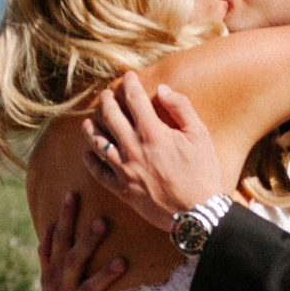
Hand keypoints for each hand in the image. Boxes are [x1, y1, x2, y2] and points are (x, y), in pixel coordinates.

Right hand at [38, 186, 131, 290]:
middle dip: (86, 241)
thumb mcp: (50, 285)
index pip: (57, 242)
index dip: (64, 219)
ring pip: (87, 290)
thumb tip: (50, 229)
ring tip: (121, 262)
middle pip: (72, 261)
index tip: (72, 195)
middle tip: (101, 221)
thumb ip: (49, 258)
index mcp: (54, 277)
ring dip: (104, 276)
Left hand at [83, 75, 223, 232]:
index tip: (128, 76)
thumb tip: (163, 90)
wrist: (196, 214)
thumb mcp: (200, 135)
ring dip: (92, 129)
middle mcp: (133, 149)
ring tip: (88, 121)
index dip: (130, 84)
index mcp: (153, 133)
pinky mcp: (123, 190)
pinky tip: (87, 155)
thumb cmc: (202, 173)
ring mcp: (125, 170)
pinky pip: (100, 173)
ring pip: (100, 143)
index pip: (135, 100)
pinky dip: (91, 163)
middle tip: (105, 95)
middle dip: (107, 102)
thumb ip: (181, 108)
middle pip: (112, 117)